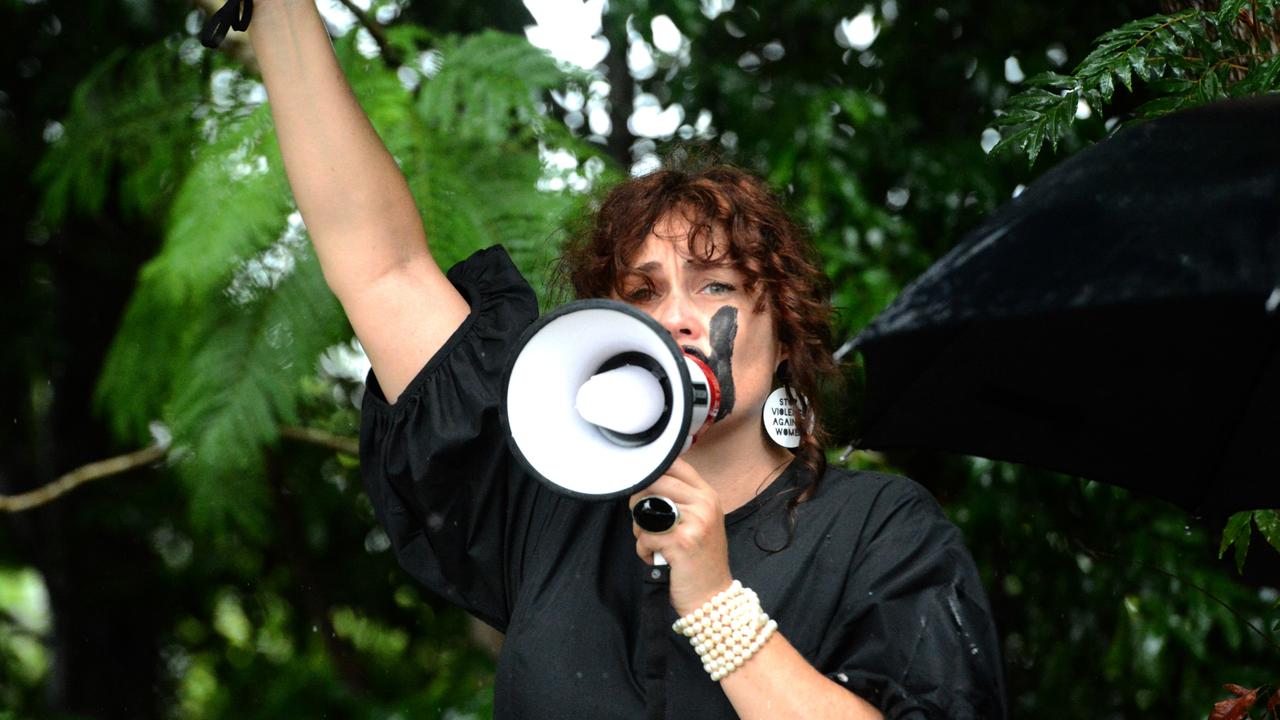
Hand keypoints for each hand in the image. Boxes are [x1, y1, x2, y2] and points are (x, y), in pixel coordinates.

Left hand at [630, 458, 733, 615]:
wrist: (712, 597)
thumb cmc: (700, 560)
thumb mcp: (700, 521)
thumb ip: (680, 499)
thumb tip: (645, 482)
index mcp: (708, 495)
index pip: (674, 464)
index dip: (652, 473)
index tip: (645, 489)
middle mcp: (704, 504)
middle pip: (654, 483)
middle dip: (638, 502)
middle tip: (643, 521)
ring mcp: (694, 522)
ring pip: (646, 508)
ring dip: (639, 528)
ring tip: (651, 541)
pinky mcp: (681, 542)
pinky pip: (645, 536)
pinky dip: (643, 550)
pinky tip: (655, 557)